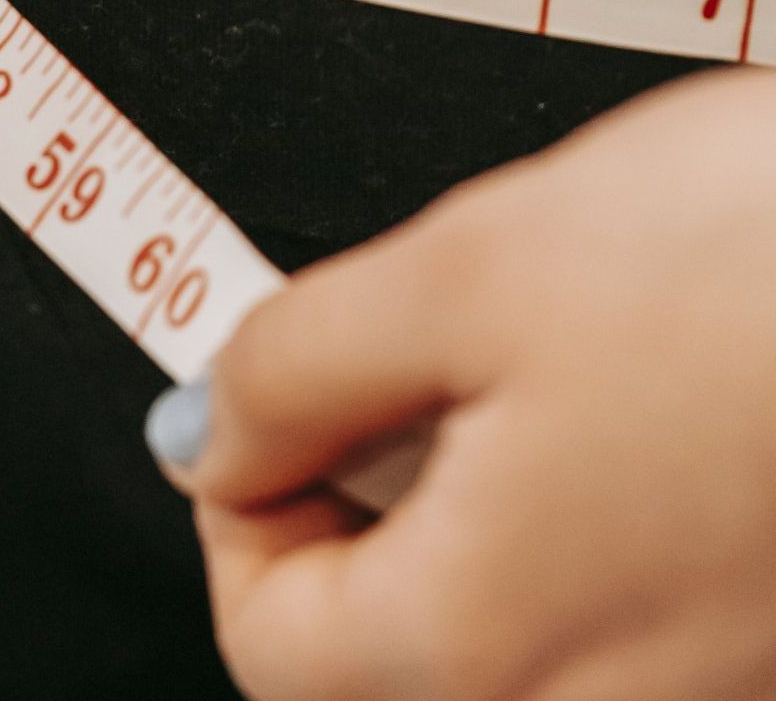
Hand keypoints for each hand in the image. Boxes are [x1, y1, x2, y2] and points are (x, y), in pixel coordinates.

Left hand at [149, 66, 775, 699]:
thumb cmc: (775, 267)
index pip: (269, 641)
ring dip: (482, 508)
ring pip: (517, 633)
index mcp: (487, 646)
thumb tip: (207, 432)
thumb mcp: (462, 270)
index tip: (261, 408)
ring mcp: (715, 685)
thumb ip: (292, 370)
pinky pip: (636, 613)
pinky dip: (595, 522)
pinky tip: (646, 405)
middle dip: (363, 505)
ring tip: (546, 367)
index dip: (236, 505)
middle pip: (388, 653)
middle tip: (411, 368)